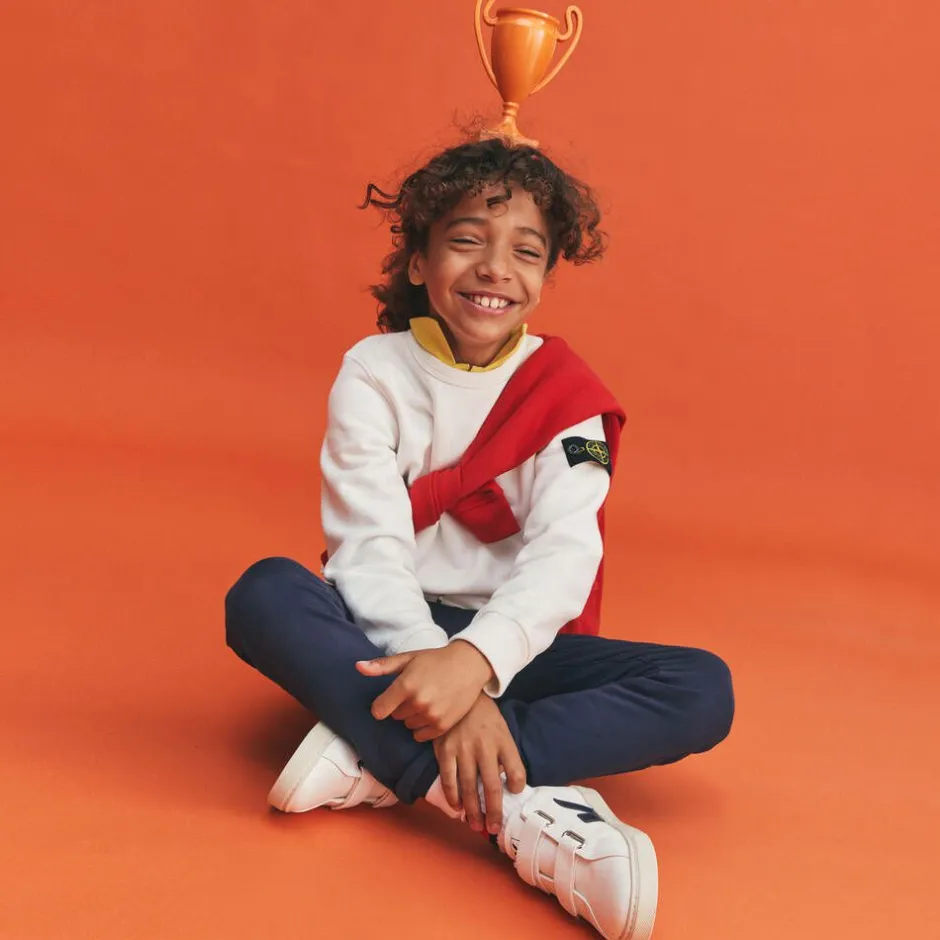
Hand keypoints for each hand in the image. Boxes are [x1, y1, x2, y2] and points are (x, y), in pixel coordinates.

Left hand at [356, 640, 494, 740]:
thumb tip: (357, 667)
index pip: (378, 710)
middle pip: (395, 716)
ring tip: (427, 700)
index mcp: (406, 685)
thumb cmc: (435, 660)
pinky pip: (421, 735)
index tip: (391, 697)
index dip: (382, 704)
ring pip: (408, 725)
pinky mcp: (442, 726)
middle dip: (401, 706)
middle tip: (416, 692)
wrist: (469, 665)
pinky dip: (424, 726)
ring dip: (413, 716)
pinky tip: (433, 711)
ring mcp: (431, 716)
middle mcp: (417, 702)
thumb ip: (381, 666)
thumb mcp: (408, 658)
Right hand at [433, 694, 526, 833]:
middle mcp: (485, 747)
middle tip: (493, 829)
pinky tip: (456, 807)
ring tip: (475, 825)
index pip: (516, 769)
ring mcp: (463, 749)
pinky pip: (448, 778)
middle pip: (492, 787)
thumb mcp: (502, 730)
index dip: (518, 786)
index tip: (515, 797)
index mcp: (503, 740)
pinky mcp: (444, 750)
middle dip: (493, 812)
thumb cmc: (484, 716)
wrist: (460, 693)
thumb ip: (507, 755)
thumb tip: (510, 784)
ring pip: (469, 787)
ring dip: (472, 810)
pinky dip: (452, 796)